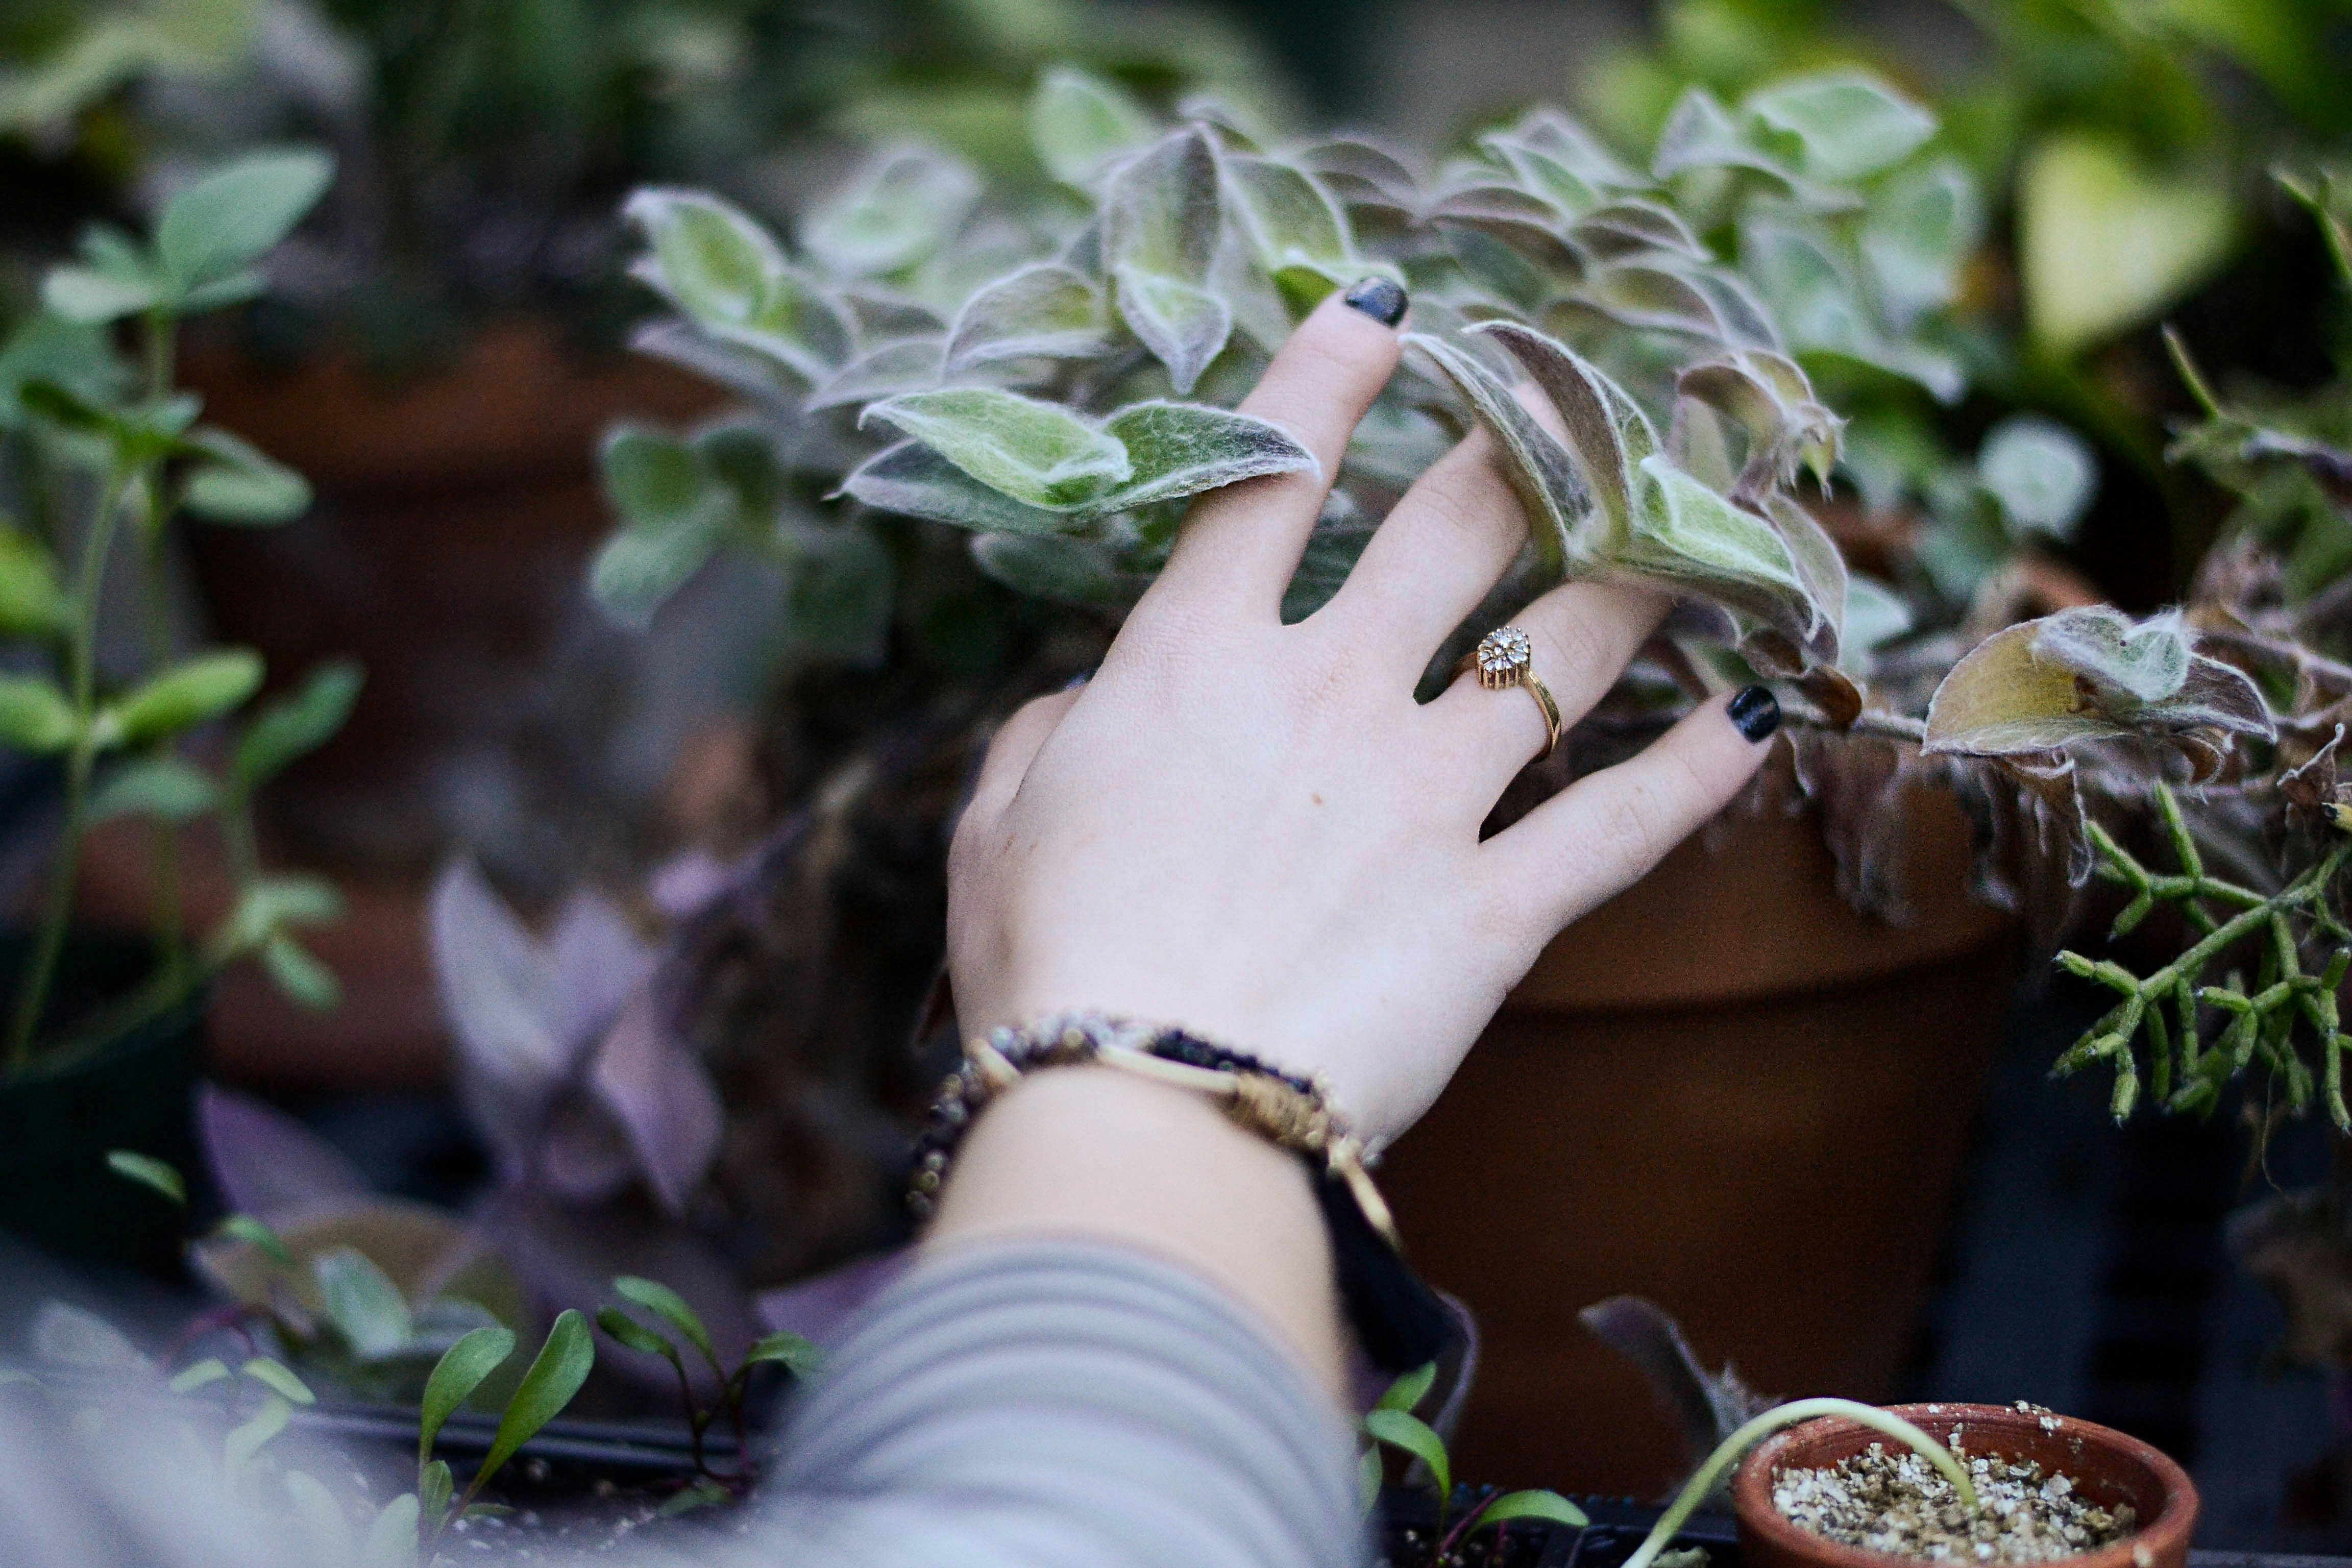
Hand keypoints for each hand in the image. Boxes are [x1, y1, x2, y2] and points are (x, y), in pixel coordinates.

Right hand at [946, 281, 1780, 1149]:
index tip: (1389, 310)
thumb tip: (1087, 705)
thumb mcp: (997, 833)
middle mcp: (1326, 696)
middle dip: (1523, 449)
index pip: (1267, 478)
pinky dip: (1696, 770)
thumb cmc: (1049, 968)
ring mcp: (1422, 797)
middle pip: (1452, 531)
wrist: (1143, 1109)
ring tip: (1703, 528)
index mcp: (1194, 663)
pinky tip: (1759, 719)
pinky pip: (1618, 825)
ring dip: (1641, 577)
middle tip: (1581, 403)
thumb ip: (1048, 738)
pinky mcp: (1492, 909)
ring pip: (1560, 653)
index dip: (1327, 378)